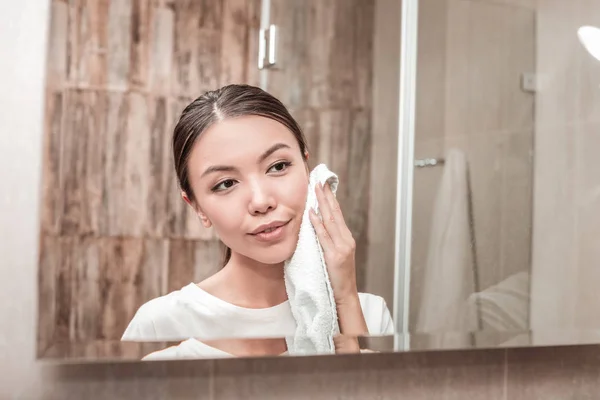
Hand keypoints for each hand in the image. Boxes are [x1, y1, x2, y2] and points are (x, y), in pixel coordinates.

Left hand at [309, 182, 357, 304]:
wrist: (345, 295)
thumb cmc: (337, 277)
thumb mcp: (335, 255)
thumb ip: (330, 241)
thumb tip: (318, 226)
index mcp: (346, 238)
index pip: (338, 214)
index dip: (331, 199)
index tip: (324, 186)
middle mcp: (346, 240)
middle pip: (335, 213)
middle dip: (326, 196)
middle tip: (319, 181)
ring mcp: (341, 247)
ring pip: (330, 221)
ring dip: (322, 204)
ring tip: (315, 190)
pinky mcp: (334, 256)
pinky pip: (324, 237)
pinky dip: (317, 224)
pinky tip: (312, 213)